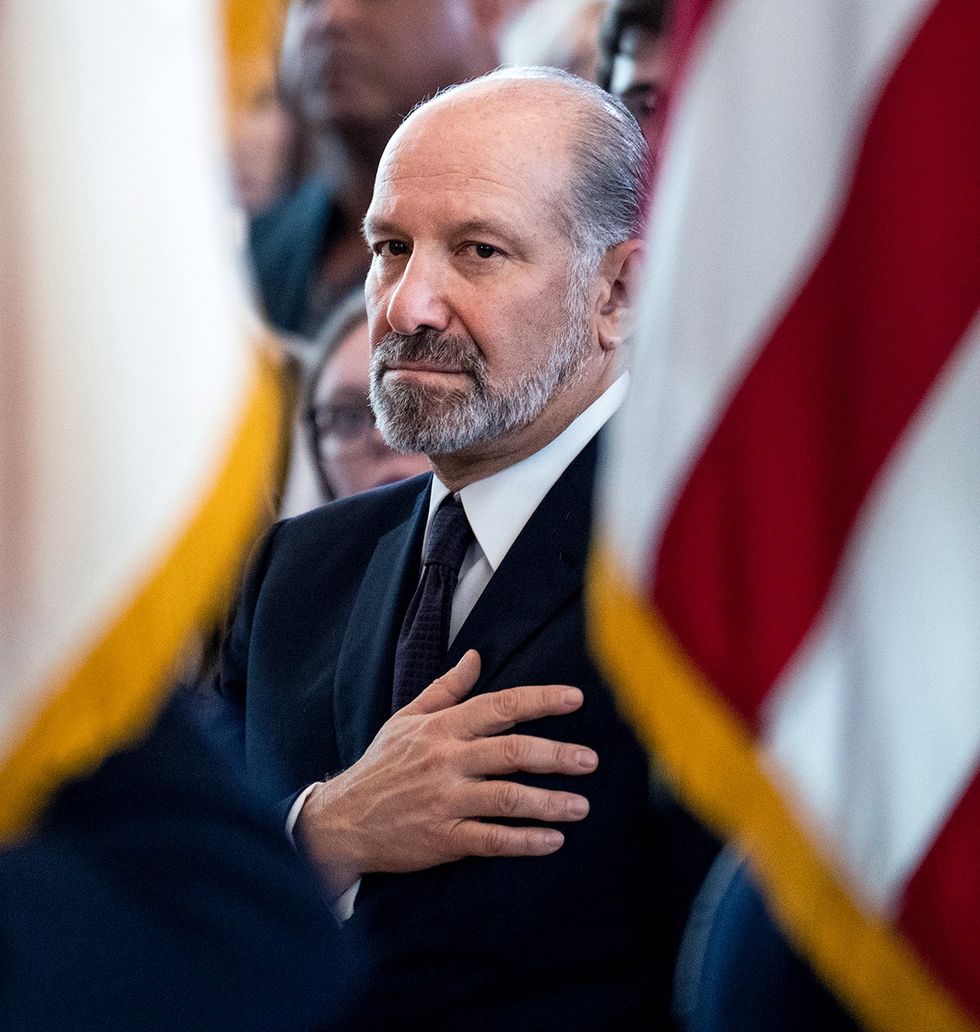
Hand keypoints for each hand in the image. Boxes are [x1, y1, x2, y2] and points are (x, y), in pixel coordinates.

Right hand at [295, 650, 597, 895]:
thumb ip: (446, 689)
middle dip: (555, 755)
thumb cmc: (381, 766)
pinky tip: (552, 840)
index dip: (540, 700)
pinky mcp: (442, 838)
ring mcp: (444, 801)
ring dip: (548, 802)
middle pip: (511, 751)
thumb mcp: (407, 719)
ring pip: (506, 798)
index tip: (576, 698)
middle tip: (590, 759)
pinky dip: (524, 841)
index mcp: (441, 728)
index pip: (498, 706)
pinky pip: (490, 840)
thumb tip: (475, 656)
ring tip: (581, 805)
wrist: (341, 820)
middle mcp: (446, 761)